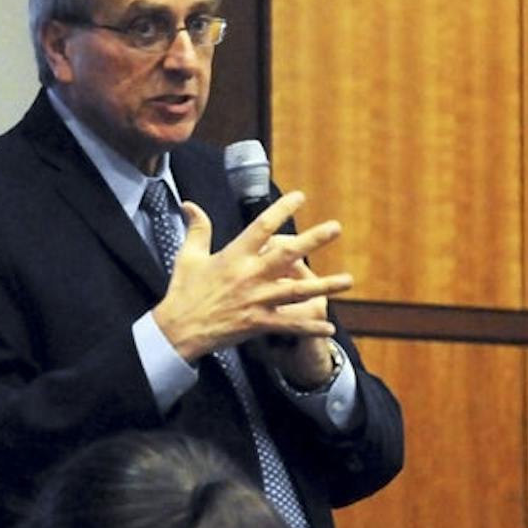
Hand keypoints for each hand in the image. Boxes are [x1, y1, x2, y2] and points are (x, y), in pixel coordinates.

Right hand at [151, 190, 351, 363]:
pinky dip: (310, 327)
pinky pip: (290, 325)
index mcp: (234, 256)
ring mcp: (256, 301)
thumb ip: (197, 228)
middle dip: (313, 240)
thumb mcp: (187, 256)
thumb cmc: (183, 291)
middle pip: (288, 254)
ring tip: (348, 280)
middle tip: (336, 228)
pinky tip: (330, 327)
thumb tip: (190, 203)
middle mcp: (249, 276)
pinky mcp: (258, 324)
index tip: (300, 197)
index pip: (262, 226)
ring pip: (297, 291)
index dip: (282, 209)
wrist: (178, 330)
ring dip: (325, 285)